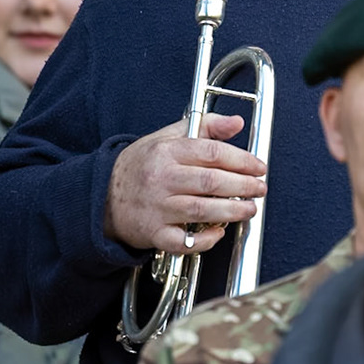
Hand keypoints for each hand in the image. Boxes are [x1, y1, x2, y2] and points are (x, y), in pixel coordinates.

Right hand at [103, 114, 267, 254]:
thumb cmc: (140, 166)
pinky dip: (204, 240)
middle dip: (243, 186)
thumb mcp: (167, 137)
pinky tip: (219, 232)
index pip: (211, 152)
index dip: (241, 160)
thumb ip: (204, 127)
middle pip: (210, 182)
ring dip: (232, 211)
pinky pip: (183, 241)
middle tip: (260, 188)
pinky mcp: (153, 233)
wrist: (103, 195)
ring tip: (250, 209)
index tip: (258, 166)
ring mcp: (156, 208)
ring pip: (201, 210)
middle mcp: (161, 179)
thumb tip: (235, 122)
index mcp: (166, 152)